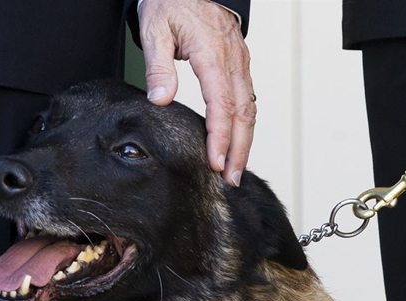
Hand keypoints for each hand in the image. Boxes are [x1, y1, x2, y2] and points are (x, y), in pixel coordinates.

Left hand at [138, 0, 255, 186]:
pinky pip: (247, 100)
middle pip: (243, 113)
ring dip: (245, 142)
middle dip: (239, 150)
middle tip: (231, 179)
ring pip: (250, 109)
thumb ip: (158, 66)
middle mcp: (233, 61)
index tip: (215, 162)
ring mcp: (240, 63)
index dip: (220, 136)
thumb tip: (161, 99)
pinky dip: (244, 125)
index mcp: (213, 54)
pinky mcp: (239, 65)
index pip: (221, 104)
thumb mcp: (155, 29)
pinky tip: (237, 143)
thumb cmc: (172, 2)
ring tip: (235, 170)